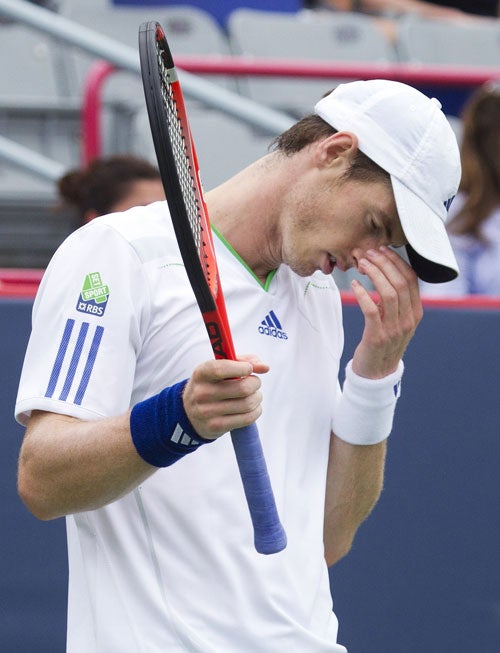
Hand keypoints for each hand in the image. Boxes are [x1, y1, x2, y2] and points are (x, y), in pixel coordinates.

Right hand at [182, 355, 269, 439]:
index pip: (221, 369)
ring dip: (257, 397)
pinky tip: (251, 407)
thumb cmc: (213, 384)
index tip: (249, 368)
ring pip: (248, 403)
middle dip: (255, 383)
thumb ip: (243, 361)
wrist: (190, 413)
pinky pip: (247, 418)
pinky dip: (256, 411)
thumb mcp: (220, 368)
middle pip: (243, 388)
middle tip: (254, 382)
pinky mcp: (216, 427)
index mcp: (201, 373)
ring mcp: (207, 412)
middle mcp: (202, 393)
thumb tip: (265, 367)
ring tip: (253, 395)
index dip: (241, 367)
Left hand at [351, 246, 421, 378]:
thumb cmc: (383, 341)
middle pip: (401, 282)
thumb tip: (385, 270)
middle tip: (369, 253)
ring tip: (361, 264)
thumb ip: (396, 300)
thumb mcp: (396, 320)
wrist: (376, 373)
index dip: (397, 261)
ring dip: (374, 274)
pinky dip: (362, 294)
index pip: (412, 279)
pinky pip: (371, 310)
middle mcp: (409, 319)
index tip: (382, 250)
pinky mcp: (377, 336)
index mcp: (415, 312)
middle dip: (384, 263)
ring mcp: (394, 329)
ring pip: (388, 293)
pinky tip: (355, 284)